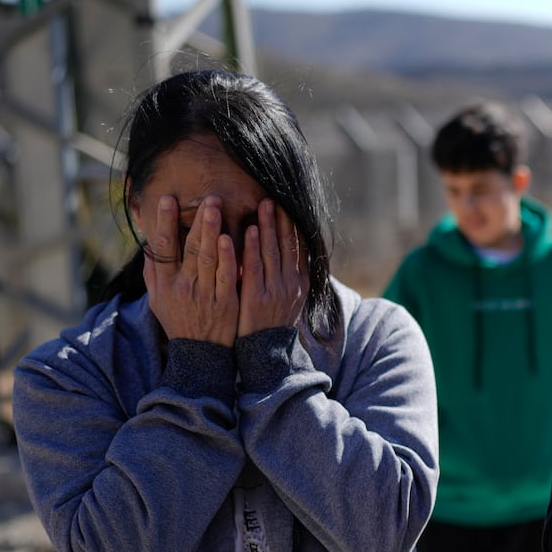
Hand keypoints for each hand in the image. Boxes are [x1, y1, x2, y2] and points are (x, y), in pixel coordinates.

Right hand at [142, 195, 237, 345]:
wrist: (200, 354)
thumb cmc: (178, 319)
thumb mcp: (158, 297)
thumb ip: (154, 269)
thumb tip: (147, 239)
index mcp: (164, 283)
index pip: (162, 248)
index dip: (164, 223)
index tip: (167, 198)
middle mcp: (182, 288)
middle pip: (189, 249)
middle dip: (197, 221)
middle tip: (206, 197)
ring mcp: (205, 296)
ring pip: (208, 258)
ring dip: (212, 231)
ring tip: (216, 207)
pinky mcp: (226, 304)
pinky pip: (227, 276)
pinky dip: (228, 257)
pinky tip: (230, 238)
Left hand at [238, 198, 308, 335]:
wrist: (266, 354)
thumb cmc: (271, 324)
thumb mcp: (286, 300)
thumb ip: (287, 277)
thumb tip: (286, 253)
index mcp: (300, 283)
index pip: (299, 248)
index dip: (293, 226)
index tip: (287, 206)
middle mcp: (291, 284)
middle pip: (287, 245)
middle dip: (281, 220)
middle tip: (273, 197)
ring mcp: (276, 290)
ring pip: (273, 251)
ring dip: (269, 226)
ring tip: (264, 205)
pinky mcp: (257, 297)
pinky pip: (255, 267)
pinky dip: (253, 247)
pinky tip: (250, 229)